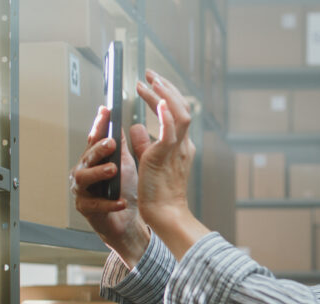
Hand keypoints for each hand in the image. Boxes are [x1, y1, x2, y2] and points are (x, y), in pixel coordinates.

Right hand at [71, 106, 148, 265]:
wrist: (126, 221)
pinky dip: (109, 203)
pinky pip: (96, 205)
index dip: (99, 125)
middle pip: (87, 156)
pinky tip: (121, 202)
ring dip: (98, 173)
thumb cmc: (124, 191)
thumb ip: (120, 147)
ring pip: (84, 178)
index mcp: (93, 160)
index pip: (94, 138)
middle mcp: (83, 172)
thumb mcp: (124, 165)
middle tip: (110, 143)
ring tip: (112, 170)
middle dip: (98, 149)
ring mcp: (82, 191)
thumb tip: (120, 124)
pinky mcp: (86, 209)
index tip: (106, 111)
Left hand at [130, 70, 208, 255]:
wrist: (165, 214)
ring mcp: (177, 150)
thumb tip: (135, 125)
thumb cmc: (157, 193)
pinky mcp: (166, 157)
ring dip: (164, 94)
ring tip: (149, 81)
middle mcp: (183, 144)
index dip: (166, 94)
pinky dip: (166, 115)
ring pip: (179, 114)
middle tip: (149, 73)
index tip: (151, 82)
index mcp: (181, 145)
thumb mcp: (149, 161)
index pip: (177, 112)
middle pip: (182, 107)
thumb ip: (144, 143)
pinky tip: (159, 102)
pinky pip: (170, 132)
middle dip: (166, 87)